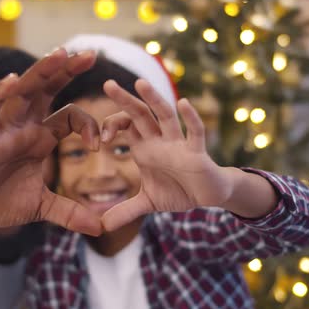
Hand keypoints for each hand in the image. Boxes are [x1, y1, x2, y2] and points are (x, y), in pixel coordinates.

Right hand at [0, 49, 103, 246]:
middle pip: (47, 90)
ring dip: (40, 73)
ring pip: (22, 92)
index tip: (98, 144)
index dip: (88, 123)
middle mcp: (23, 126)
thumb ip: (70, 213)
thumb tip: (100, 229)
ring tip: (59, 54)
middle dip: (67, 71)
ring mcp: (2, 129)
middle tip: (90, 54)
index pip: (69, 115)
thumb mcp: (42, 207)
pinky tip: (12, 80)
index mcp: (40, 137)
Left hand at [99, 79, 235, 230]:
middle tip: (107, 83)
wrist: (208, 196)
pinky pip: (194, 132)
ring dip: (153, 99)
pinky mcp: (197, 152)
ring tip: (140, 82)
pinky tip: (183, 103)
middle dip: (125, 99)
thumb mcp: (148, 203)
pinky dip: (190, 118)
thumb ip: (125, 211)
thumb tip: (101, 226)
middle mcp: (159, 140)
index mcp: (145, 147)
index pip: (124, 126)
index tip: (100, 140)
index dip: (110, 126)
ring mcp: (178, 143)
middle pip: (140, 114)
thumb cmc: (178, 190)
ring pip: (164, 116)